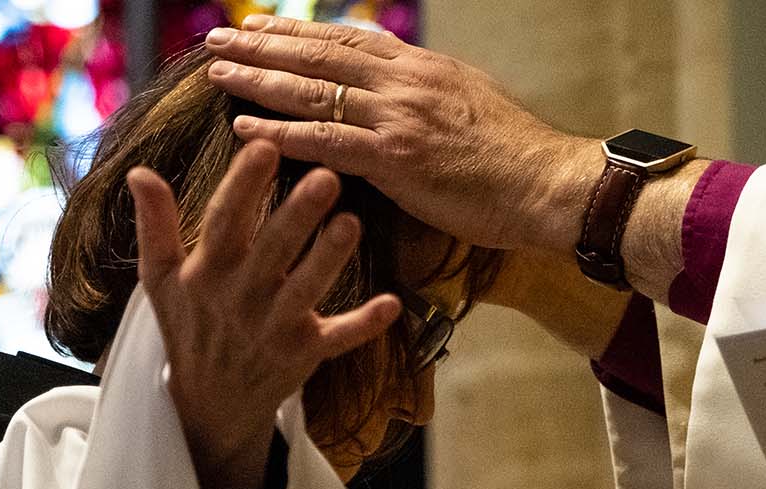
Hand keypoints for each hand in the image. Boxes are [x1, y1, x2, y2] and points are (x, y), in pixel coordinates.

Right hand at [128, 141, 400, 488]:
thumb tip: (139, 170)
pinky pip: (338, 340)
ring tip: (352, 223)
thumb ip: (154, 223)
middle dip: (297, 215)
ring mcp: (274, 328)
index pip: (224, 221)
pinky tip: (391, 304)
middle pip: (272, 251)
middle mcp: (241, 298)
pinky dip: (364, 325)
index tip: (263, 145)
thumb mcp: (159, 278)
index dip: (243, 185)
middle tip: (326, 176)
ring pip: (306, 291)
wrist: (208, 405)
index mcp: (207, 271)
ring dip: (329, 260)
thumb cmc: (189, 324)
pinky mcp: (305, 353)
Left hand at [204, 16, 601, 251]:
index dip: (297, 31)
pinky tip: (244, 126)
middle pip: (319, 55)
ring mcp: (398, 117)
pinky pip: (324, 140)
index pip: (346, 40)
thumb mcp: (470, 103)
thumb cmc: (515, 157)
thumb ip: (427, 93)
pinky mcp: (395, 158)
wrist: (549, 184)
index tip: (258, 26)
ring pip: (313, 90)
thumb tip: (400, 86)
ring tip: (216, 72)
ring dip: (258, 79)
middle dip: (263, 45)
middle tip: (216, 37)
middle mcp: (405, 82)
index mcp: (421, 68)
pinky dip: (280, 132)